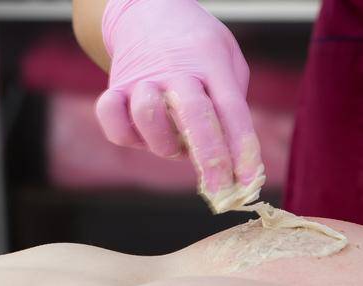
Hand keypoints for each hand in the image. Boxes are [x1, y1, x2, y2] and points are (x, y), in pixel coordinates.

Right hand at [95, 0, 261, 196]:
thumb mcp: (227, 60)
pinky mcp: (115, 88)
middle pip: (195, 116)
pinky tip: (139, 134)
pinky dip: (123, 132)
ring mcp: (142, 79)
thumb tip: (234, 156)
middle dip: (211, 159)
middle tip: (221, 191)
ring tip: (173, 140)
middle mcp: (175, 71)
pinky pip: (111, 118)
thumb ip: (232, 102)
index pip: (231, 110)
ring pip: (149, 118)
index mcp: (210, 63)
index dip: (242, 150)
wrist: (147, 11)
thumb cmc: (195, 47)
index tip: (250, 183)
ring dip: (164, 143)